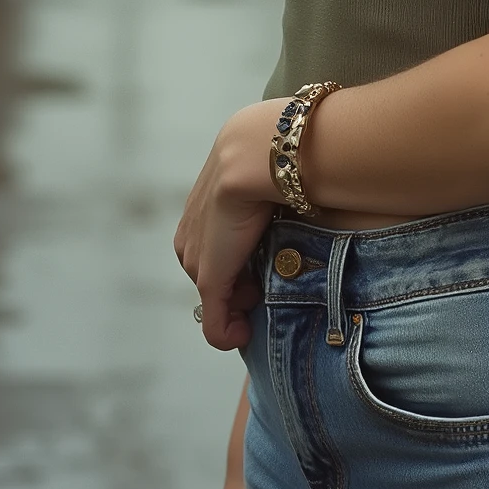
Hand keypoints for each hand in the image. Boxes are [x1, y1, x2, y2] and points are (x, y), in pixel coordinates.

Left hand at [175, 122, 275, 350]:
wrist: (261, 153)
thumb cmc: (277, 150)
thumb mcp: (267, 168)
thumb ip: (269, 183)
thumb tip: (295, 187)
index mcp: (204, 200)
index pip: (214, 240)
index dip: (238, 256)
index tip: (266, 258)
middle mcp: (193, 229)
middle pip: (211, 269)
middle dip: (237, 282)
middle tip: (266, 281)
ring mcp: (198, 254)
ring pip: (214, 293)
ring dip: (235, 303)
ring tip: (263, 297)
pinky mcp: (209, 277)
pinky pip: (214, 319)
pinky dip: (225, 333)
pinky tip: (242, 338)